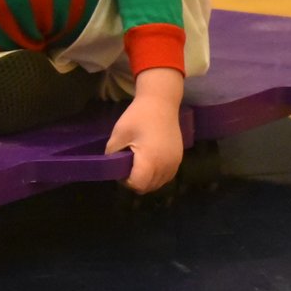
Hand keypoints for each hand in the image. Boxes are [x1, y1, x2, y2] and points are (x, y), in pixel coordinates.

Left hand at [105, 69, 184, 193]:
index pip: (137, 185)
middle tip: (127, 166)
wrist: (161, 103)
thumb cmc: (138, 116)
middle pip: (148, 187)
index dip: (126, 181)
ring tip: (139, 164)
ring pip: (158, 184)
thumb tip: (111, 167)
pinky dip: (157, 176)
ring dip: (147, 180)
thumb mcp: (119, 133)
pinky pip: (166, 177)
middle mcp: (165, 165)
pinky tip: (150, 164)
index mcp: (150, 160)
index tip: (120, 169)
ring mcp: (174, 163)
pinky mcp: (179, 159)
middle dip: (135, 182)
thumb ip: (112, 154)